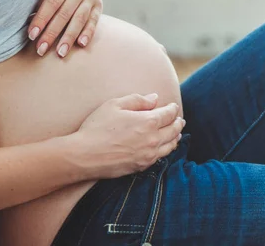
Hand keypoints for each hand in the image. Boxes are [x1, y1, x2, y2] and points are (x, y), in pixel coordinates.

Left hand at [28, 0, 102, 57]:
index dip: (41, 20)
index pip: (51, 3)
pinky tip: (81, 44)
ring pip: (79, 20)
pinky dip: (88, 33)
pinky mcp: (99, 6)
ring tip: (60, 53)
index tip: (32, 36)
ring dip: (69, 38)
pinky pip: (93, 21)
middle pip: (64, 14)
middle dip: (51, 34)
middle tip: (41, 50)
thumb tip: (27, 23)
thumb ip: (41, 2)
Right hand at [68, 93, 184, 178]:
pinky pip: (161, 157)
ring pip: (170, 146)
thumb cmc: (97, 127)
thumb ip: (137, 100)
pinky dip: (166, 150)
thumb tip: (154, 98)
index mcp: (148, 122)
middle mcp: (153, 139)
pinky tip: (163, 147)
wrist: (85, 155)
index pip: (169, 114)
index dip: (172, 109)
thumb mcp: (114, 105)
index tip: (172, 106)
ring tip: (177, 134)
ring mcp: (149, 155)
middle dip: (178, 123)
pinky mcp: (142, 166)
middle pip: (174, 131)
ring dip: (176, 138)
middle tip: (179, 120)